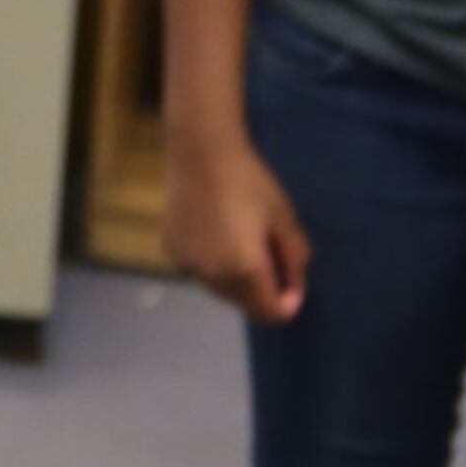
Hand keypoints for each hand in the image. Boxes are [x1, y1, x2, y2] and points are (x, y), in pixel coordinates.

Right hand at [166, 132, 310, 324]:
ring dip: (235, 278)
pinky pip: (200, 270)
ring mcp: (188, 265)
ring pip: (220, 289)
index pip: (269, 313)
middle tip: (267, 251)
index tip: (291, 282)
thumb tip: (293, 294)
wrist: (201, 153)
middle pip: (244, 304)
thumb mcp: (284, 220)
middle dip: (260, 290)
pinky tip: (213, 229)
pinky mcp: (172, 252)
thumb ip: (294, 262)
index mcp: (245, 269)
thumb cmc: (250, 182)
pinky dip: (212, 262)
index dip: (286, 305)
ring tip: (239, 238)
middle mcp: (213, 276)